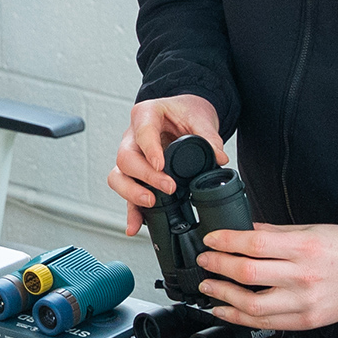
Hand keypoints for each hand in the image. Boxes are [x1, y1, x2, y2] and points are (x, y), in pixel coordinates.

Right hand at [109, 94, 225, 234]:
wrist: (184, 114)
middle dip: (145, 176)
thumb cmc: (186, 111)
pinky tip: (135, 225)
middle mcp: (132, 136)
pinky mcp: (135, 174)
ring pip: (118, 176)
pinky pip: (128, 192)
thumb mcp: (199, 117)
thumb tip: (219, 158)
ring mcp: (131, 156)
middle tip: (168, 187)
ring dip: (132, 193)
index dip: (150, 150)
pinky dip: (131, 210)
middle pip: (126, 158)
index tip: (161, 165)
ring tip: (150, 203)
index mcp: (145, 115)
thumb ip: (209, 136)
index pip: (142, 132)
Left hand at [197, 222, 337, 331]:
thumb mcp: (309, 230)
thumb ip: (274, 231)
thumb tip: (244, 231)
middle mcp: (301, 276)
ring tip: (209, 286)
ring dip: (223, 296)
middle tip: (205, 261)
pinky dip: (239, 318)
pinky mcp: (303, 321)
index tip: (211, 240)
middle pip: (249, 273)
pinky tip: (225, 310)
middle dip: (219, 266)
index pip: (255, 243)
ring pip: (252, 304)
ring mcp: (302, 302)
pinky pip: (265, 323)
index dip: (227, 242)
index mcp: (302, 248)